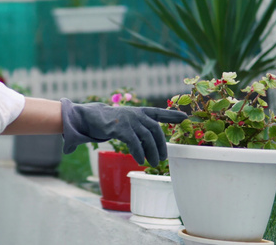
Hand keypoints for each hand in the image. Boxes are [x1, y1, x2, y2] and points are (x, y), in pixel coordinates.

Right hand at [60, 98, 186, 166]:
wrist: (90, 117)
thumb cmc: (111, 122)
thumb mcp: (128, 121)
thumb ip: (140, 128)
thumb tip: (152, 143)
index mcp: (139, 111)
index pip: (158, 112)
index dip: (172, 114)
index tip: (185, 117)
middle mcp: (136, 114)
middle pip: (155, 130)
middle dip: (161, 145)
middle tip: (163, 158)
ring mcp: (128, 120)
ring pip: (146, 137)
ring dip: (152, 152)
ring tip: (153, 163)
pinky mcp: (120, 128)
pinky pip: (134, 142)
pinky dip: (139, 152)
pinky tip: (140, 161)